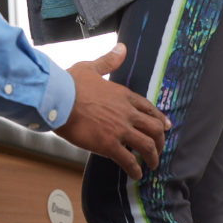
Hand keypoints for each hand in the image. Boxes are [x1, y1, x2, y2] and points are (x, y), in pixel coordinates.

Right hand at [54, 43, 169, 179]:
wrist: (57, 98)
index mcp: (123, 95)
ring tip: (151, 165)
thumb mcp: (91, 67)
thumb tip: (122, 47)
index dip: (159, 119)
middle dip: (160, 140)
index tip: (165, 127)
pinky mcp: (109, 144)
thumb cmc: (70, 83)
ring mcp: (119, 129)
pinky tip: (135, 175)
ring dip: (152, 157)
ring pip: (147, 146)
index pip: (148, 108)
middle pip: (154, 128)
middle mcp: (126, 112)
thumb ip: (109, 60)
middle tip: (158, 149)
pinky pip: (129, 161)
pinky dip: (135, 170)